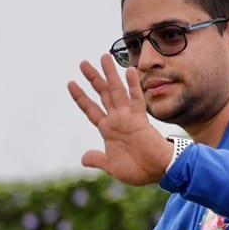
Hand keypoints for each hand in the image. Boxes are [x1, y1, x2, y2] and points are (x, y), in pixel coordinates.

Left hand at [67, 54, 176, 185]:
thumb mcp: (111, 166)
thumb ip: (97, 160)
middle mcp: (117, 119)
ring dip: (110, 74)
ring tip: (103, 57)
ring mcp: (128, 117)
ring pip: (116, 91)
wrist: (158, 172)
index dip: (80, 97)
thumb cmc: (137, 170)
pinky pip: (136, 99)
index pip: (91, 109)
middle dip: (92, 78)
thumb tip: (83, 158)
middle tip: (82, 63)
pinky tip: (129, 70)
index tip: (70, 83)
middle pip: (102, 94)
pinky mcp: (141, 119)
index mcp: (108, 129)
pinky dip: (133, 85)